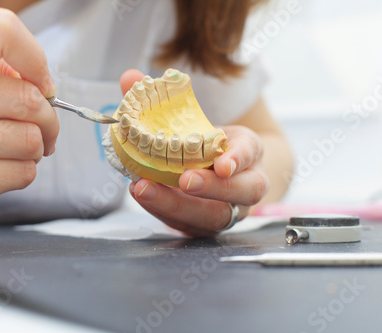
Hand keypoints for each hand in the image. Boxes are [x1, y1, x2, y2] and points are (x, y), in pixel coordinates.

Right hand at [0, 9, 58, 243]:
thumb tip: (42, 84)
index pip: (1, 31)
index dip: (35, 60)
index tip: (42, 86)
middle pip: (28, 98)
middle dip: (47, 121)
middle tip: (37, 132)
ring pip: (30, 138)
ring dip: (33, 151)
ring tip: (9, 152)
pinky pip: (23, 171)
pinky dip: (23, 174)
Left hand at [120, 70, 268, 236]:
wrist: (218, 172)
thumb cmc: (204, 142)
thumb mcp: (193, 119)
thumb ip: (160, 99)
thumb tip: (129, 78)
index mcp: (249, 152)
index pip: (252, 152)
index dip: (239, 158)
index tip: (222, 163)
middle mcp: (245, 184)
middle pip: (243, 192)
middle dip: (213, 189)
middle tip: (185, 180)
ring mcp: (228, 209)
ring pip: (216, 218)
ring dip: (180, 206)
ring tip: (146, 190)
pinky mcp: (204, 224)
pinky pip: (190, 225)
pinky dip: (163, 210)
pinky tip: (142, 195)